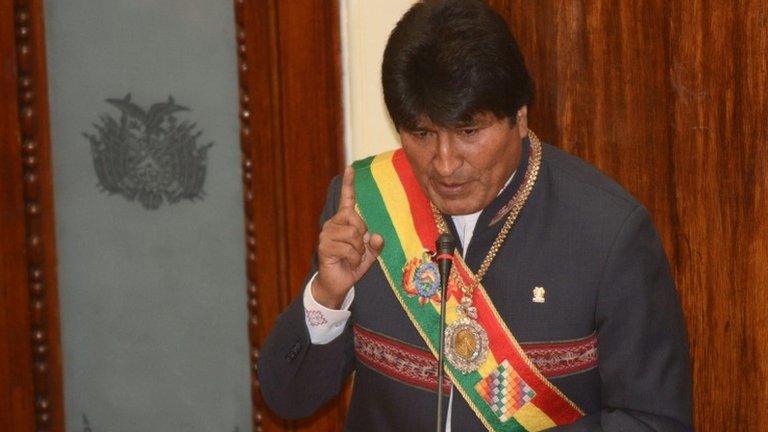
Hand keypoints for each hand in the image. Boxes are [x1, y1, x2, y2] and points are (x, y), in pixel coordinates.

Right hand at [313, 167, 383, 308]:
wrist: (337, 284)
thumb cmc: (351, 265)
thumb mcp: (369, 255)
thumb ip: (375, 245)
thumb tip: (377, 237)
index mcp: (343, 222)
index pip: (346, 200)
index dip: (349, 184)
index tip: (350, 168)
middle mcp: (332, 224)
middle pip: (355, 218)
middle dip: (363, 235)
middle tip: (359, 250)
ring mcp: (326, 235)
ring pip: (353, 235)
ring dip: (359, 250)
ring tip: (353, 258)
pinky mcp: (324, 247)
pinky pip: (349, 249)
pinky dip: (355, 259)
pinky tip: (349, 263)